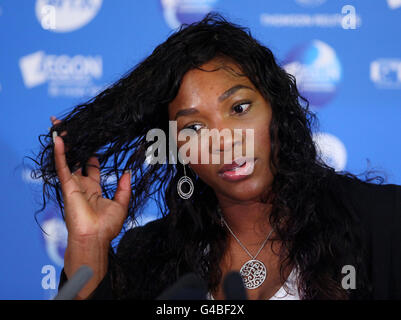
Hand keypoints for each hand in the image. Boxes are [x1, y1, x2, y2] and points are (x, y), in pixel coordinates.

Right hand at [51, 116, 131, 243]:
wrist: (94, 238)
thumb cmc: (107, 227)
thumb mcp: (121, 204)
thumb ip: (124, 187)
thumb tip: (128, 172)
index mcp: (93, 190)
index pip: (92, 168)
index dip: (93, 157)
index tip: (95, 145)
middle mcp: (82, 186)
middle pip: (77, 160)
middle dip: (76, 146)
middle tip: (75, 130)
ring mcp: (73, 185)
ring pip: (67, 159)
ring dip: (65, 144)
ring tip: (62, 126)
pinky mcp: (67, 186)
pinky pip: (62, 166)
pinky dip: (60, 152)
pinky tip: (59, 138)